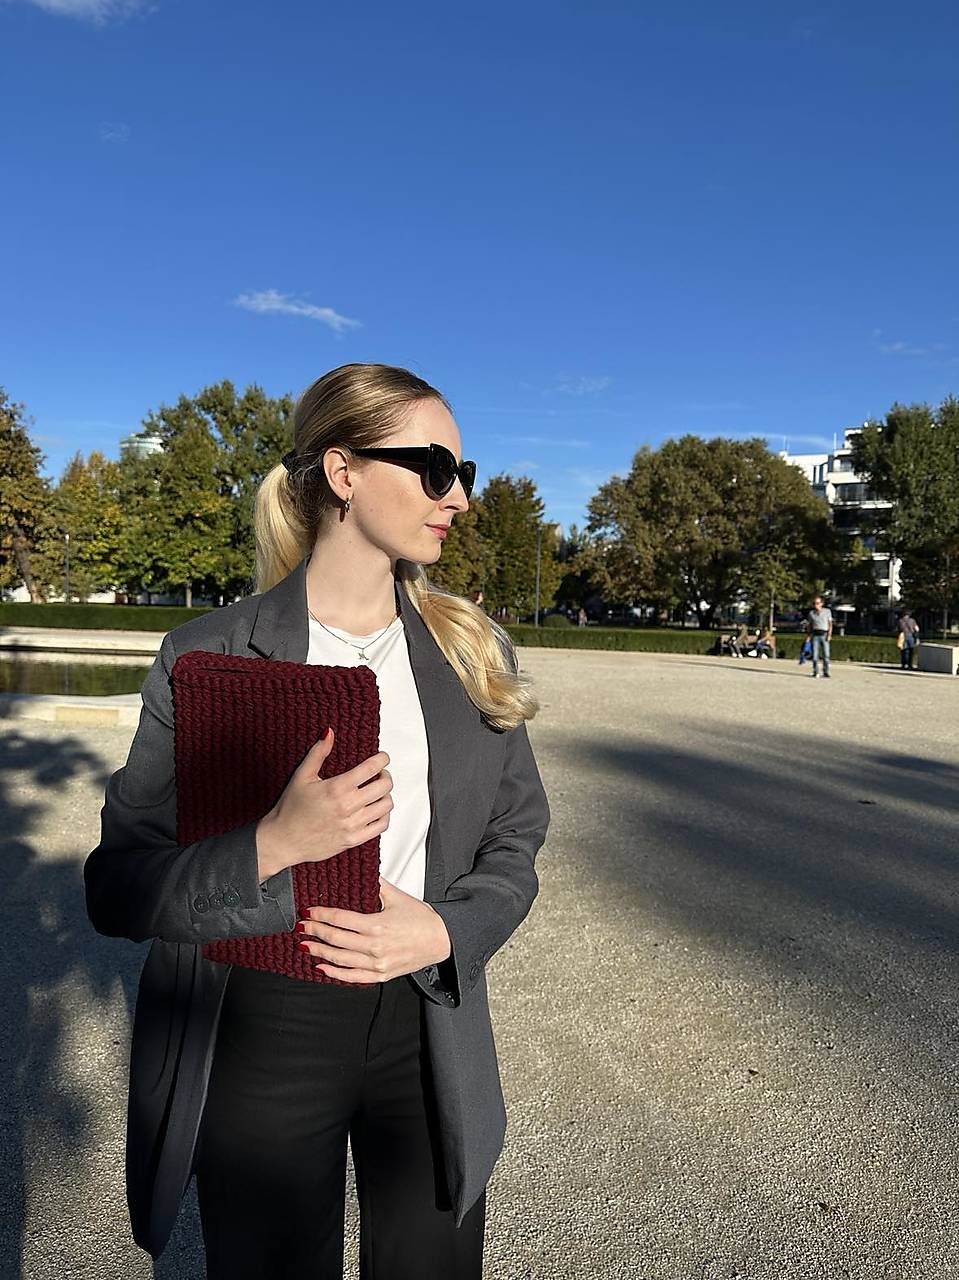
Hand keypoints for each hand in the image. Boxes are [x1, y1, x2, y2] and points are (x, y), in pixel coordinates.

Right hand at [256, 729, 392, 876]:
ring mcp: (352, 825)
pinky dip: (383, 816)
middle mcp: (348, 806)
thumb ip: (318, 753)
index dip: (382, 759)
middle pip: (384, 786)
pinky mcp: (354, 840)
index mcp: (337, 788)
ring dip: (385, 795)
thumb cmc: (290, 810)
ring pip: (386, 806)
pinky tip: (375, 809)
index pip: (371, 768)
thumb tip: (329, 733)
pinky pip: (381, 826)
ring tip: (377, 791)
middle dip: (385, 775)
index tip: (382, 757)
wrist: (283, 840)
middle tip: (379, 773)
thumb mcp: (302, 776)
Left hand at [295, 877, 451, 984]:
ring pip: (340, 959)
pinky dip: (334, 973)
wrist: (440, 940)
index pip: (340, 919)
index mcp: (376, 925)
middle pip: (336, 939)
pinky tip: (322, 967)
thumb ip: (376, 885)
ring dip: (320, 951)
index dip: (322, 915)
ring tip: (305, 944)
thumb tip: (361, 872)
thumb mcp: (397, 897)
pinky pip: (352, 976)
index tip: (309, 911)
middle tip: (301, 926)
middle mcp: (374, 946)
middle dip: (315, 931)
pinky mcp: (380, 975)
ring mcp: (377, 963)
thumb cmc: (421, 919)